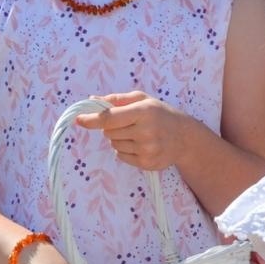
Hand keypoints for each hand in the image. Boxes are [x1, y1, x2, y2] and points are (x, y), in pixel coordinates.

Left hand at [72, 91, 191, 170]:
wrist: (185, 138)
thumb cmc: (160, 114)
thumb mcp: (142, 100)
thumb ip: (117, 99)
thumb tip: (92, 100)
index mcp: (143, 112)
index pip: (110, 118)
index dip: (92, 119)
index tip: (79, 119)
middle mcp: (146, 131)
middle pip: (108, 132)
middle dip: (111, 127)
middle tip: (128, 123)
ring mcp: (147, 149)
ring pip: (114, 144)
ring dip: (118, 139)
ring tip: (137, 134)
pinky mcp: (147, 164)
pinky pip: (121, 156)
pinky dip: (125, 150)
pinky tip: (140, 145)